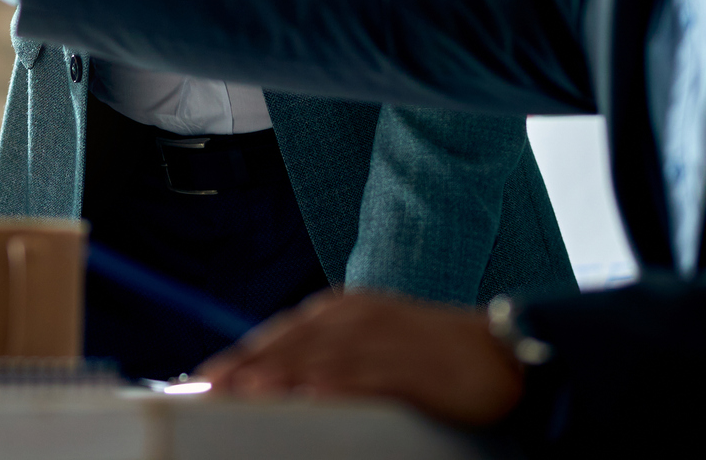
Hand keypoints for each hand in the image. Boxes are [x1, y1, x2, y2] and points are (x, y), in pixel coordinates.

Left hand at [196, 291, 523, 427]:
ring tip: (243, 392)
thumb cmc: (432, 355)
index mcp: (342, 309)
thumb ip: (327, 356)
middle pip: (289, 343)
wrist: (501, 353)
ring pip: (318, 358)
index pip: (279, 334)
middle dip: (246, 366)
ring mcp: (382, 338)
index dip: (240, 356)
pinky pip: (365, 376)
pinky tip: (310, 396)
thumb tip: (281, 382)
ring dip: (279, 375)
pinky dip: (336, 385)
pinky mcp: (410, 364)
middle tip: (208, 389)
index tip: (204, 378)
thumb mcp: (371, 343)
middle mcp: (355, 316)